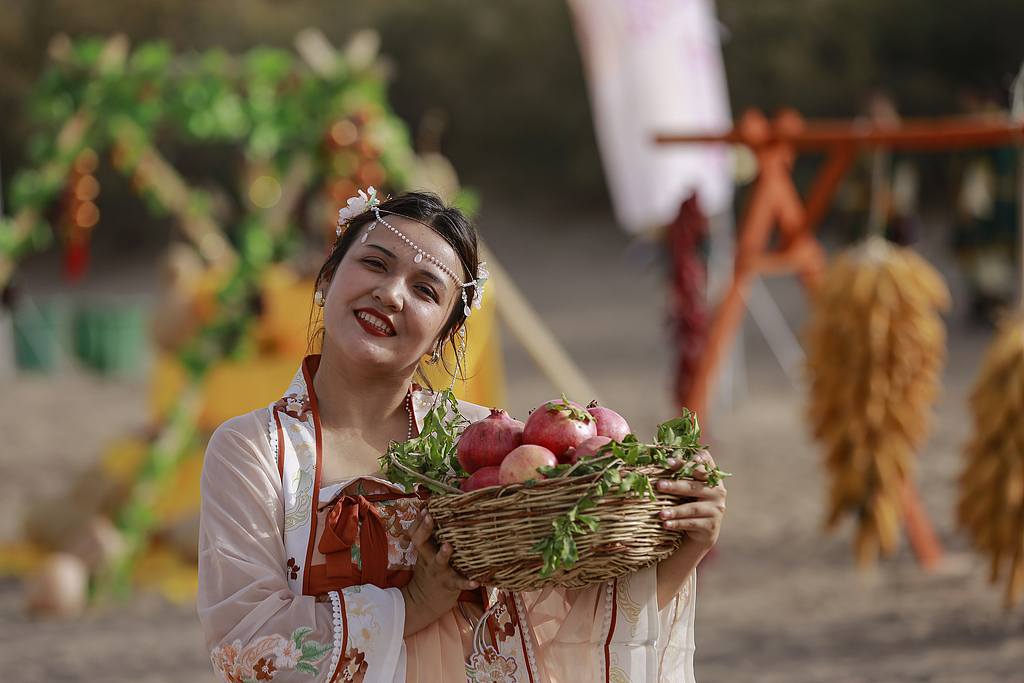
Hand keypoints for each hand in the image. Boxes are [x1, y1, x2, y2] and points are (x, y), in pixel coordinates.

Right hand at [400, 509, 477, 635]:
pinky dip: (466, 583)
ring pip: (438, 561)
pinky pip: (458, 583)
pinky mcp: (449, 585)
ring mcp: (439, 572)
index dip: (418, 521)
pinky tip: (475, 582)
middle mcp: (429, 559)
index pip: (415, 533)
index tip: (426, 509)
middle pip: (421, 542)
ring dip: (443, 553)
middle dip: (424, 529)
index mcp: (424, 550)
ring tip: (448, 546)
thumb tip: (435, 513)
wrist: (423, 603)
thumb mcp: (424, 555)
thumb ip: (429, 538)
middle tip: (429, 517)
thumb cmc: (429, 572)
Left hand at [655, 450, 726, 607]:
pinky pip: (692, 523)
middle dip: (676, 485)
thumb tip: (650, 455)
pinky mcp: (711, 525)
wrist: (704, 529)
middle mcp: (717, 491)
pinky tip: (666, 524)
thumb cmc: (691, 500)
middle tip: (659, 485)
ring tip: (660, 513)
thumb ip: (681, 471)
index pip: (701, 464)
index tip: (667, 461)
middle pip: (694, 486)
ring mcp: (716, 509)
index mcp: (712, 477)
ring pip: (692, 508)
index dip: (685, 462)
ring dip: (675, 510)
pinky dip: (678, 524)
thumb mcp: (689, 485)